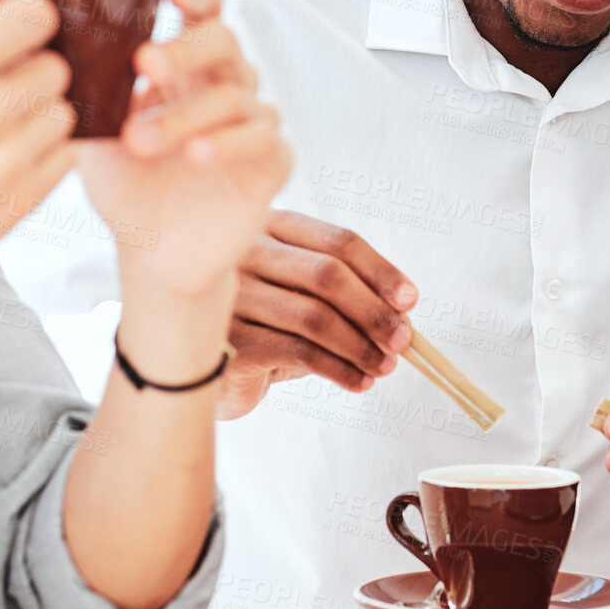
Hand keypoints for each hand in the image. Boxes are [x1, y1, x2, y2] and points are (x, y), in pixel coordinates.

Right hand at [0, 0, 75, 327]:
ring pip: (64, 115)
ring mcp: (3, 168)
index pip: (32, 18)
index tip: (23, 30)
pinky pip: (64, 160)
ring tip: (3, 130)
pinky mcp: (17, 208)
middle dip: (35, 73)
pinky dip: (46, 155)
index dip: (33, 20)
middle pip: (56, 69)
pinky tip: (9, 160)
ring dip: (41, 117)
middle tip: (8, 89)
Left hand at [75, 0, 291, 299]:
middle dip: (183, 48)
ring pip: (233, 93)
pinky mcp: (271, 160)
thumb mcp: (90, 128)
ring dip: (184, 113)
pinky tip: (196, 155)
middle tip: (145, 62)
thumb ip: (75, 83)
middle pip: (223, 39)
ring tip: (141, 141)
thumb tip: (25, 31)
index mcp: (185, 64)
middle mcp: (224, 83)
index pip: (204, 7)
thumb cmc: (126, 183)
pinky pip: (263, 137)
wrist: (153, 253)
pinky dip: (228, 142)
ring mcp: (252, 120)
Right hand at [217, 211, 418, 419]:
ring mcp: (231, 295)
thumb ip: (346, 295)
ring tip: (385, 366)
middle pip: (327, 275)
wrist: (200, 363)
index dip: (380, 270)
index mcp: (272, 227)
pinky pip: (297, 352)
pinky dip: (338, 369)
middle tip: (403, 340)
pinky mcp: (227, 340)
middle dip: (374, 311)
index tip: (410, 300)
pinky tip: (358, 381)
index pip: (337, 240)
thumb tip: (404, 316)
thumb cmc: (265, 323)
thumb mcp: (304, 296)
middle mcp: (246, 252)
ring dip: (360, 346)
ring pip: (314, 317)